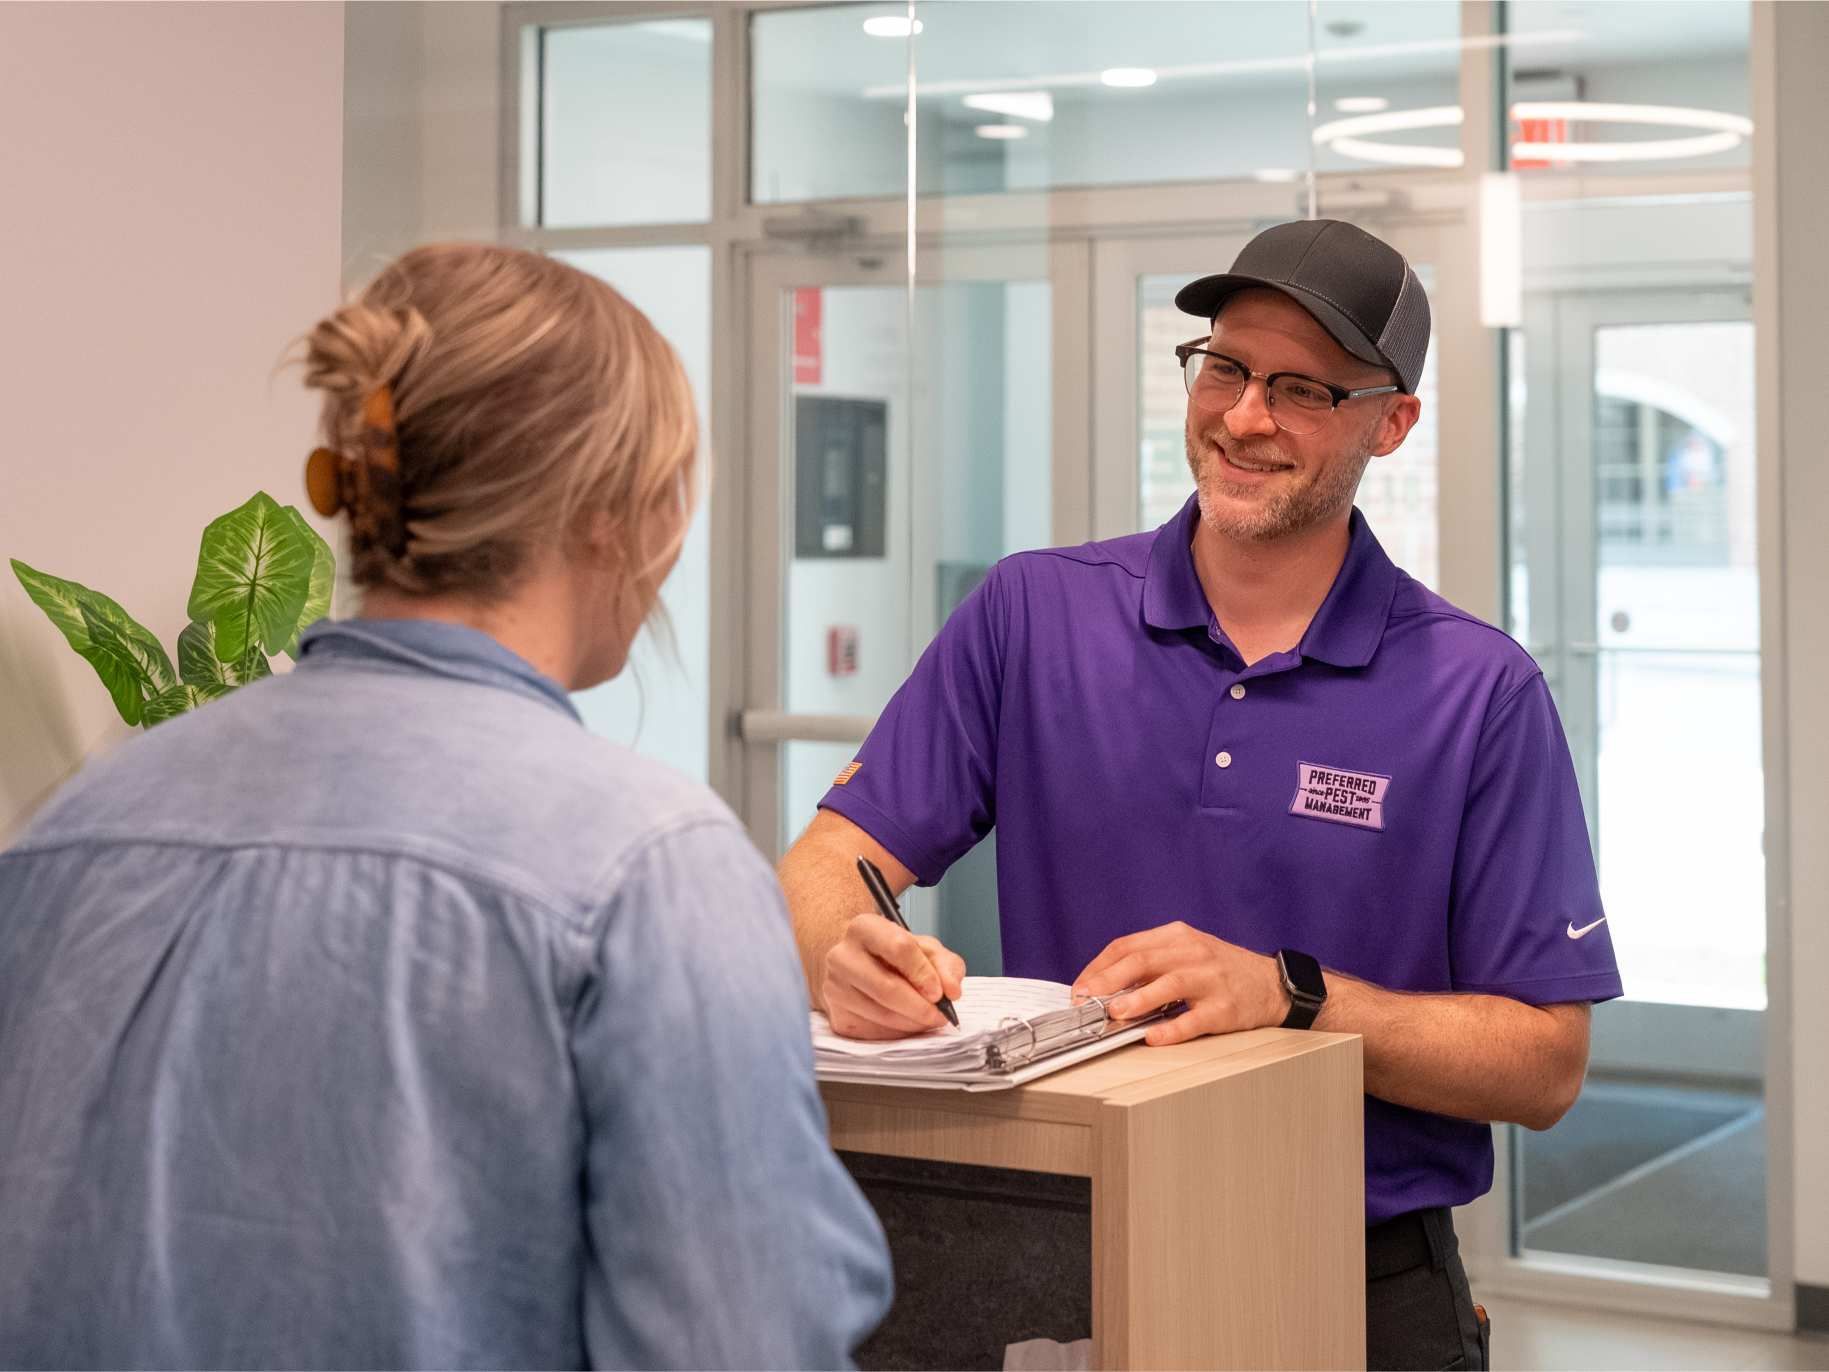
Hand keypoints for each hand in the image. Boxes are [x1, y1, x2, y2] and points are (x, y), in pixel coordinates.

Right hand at [821, 914, 966, 1040]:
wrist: (853, 965)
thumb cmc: (890, 955)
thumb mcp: (923, 948)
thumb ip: (946, 964)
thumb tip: (952, 991)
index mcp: (864, 928)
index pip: (898, 948)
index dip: (923, 973)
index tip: (940, 992)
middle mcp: (842, 956)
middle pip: (887, 988)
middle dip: (920, 1007)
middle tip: (940, 1015)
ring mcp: (834, 989)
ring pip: (881, 1015)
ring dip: (913, 1023)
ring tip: (926, 1019)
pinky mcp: (837, 1017)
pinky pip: (874, 1033)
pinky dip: (898, 1033)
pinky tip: (906, 1023)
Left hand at [1072, 921, 1290, 1046]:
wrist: (1272, 984)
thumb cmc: (1221, 970)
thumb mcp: (1186, 953)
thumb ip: (1151, 963)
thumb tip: (1105, 986)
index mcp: (1177, 936)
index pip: (1127, 946)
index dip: (1098, 967)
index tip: (1080, 988)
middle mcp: (1193, 953)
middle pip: (1142, 961)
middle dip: (1108, 981)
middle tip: (1086, 1000)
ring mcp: (1210, 980)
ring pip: (1168, 985)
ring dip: (1137, 999)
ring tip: (1115, 1013)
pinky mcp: (1225, 1009)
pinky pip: (1194, 1020)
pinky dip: (1171, 1030)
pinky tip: (1152, 1037)